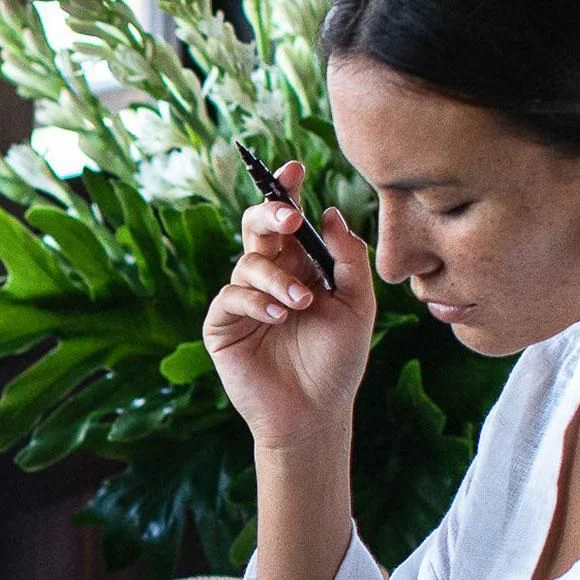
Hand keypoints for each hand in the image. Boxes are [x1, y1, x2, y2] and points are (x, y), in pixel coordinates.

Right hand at [205, 163, 380, 452]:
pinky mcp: (223, 325)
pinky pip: (231, 295)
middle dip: (271, 213)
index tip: (294, 168)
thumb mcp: (356, 306)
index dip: (286, 190)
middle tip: (290, 218)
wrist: (315, 411)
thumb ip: (348, 259)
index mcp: (300, 266)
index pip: (288, 220)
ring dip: (277, 277)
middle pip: (257, 226)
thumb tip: (330, 213)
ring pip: (249, 262)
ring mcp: (244, 300)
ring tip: (301, 303)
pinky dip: (256, 300)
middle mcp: (269, 276)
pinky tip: (278, 316)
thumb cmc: (337, 361)